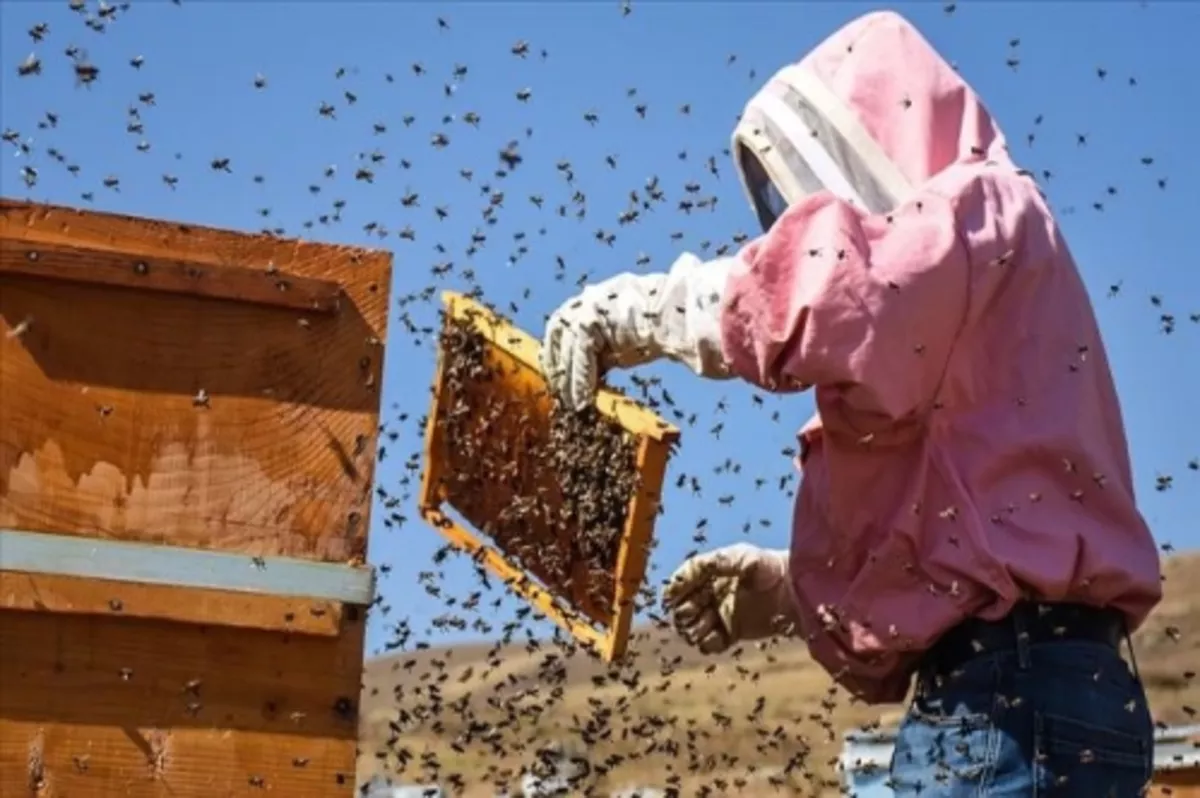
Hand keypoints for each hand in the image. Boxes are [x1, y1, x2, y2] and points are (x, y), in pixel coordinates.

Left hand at [540, 255, 734, 411]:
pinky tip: (582, 400)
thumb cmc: (665, 324)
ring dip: (569, 379)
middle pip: (558, 331)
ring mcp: (587, 308)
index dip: (558, 348)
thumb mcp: (629, 334)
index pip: (565, 322)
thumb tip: (600, 365)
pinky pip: (580, 358)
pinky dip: (580, 381)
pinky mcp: (591, 322)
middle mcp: (588, 299)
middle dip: (555, 361)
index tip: (556, 370)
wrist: (677, 314)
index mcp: (597, 298)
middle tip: (557, 389)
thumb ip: (610, 345)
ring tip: (570, 403)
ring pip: (568, 349)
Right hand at [662, 544, 796, 653]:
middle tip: (695, 612)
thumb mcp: (744, 557)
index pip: (682, 581)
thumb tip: (689, 570)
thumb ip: (717, 563)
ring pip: (692, 627)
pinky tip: (718, 637)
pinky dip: (707, 644)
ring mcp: (720, 614)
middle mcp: (711, 594)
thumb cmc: (772, 567)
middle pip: (683, 607)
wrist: (799, 591)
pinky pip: (709, 644)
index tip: (670, 598)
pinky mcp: (731, 633)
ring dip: (693, 629)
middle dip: (683, 611)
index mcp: (710, 573)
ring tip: (707, 624)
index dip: (674, 589)